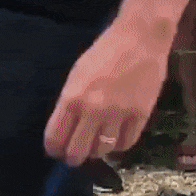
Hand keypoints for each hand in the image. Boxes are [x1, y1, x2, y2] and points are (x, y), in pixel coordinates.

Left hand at [43, 19, 170, 166]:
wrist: (141, 39)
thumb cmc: (105, 51)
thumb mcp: (77, 74)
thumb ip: (71, 103)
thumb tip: (69, 128)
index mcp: (72, 98)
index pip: (55, 138)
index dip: (54, 149)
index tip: (58, 150)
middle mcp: (93, 110)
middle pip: (77, 151)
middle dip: (74, 156)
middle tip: (77, 153)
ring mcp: (118, 114)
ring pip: (102, 150)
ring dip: (98, 150)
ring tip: (100, 142)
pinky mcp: (141, 115)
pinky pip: (127, 142)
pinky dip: (120, 144)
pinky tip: (118, 136)